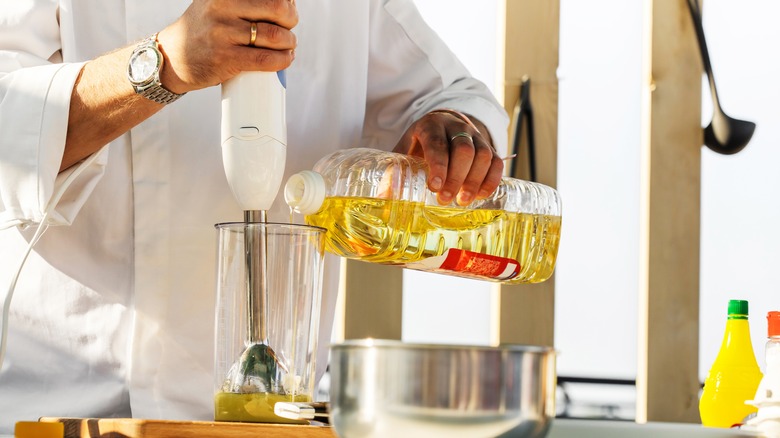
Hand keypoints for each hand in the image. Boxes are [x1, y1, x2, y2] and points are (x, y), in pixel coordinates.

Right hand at [155, 0, 298, 93]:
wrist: (172, 58)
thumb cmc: (205, 30)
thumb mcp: (218, 4)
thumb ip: (243, 2)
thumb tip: (286, 3)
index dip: (286, 2)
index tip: (287, 9)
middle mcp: (222, 6)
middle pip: (278, 8)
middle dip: (291, 20)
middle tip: (288, 29)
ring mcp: (222, 32)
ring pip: (274, 35)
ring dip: (289, 43)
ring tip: (287, 46)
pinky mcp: (225, 58)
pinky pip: (265, 59)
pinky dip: (282, 60)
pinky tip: (285, 59)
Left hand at [393, 110, 503, 205]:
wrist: (443, 125)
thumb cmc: (419, 143)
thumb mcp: (405, 149)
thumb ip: (394, 170)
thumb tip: (383, 197)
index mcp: (431, 125)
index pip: (437, 143)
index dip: (438, 165)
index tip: (434, 186)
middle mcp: (456, 126)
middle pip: (464, 149)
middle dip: (456, 177)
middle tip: (446, 199)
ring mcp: (475, 135)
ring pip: (483, 155)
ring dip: (475, 181)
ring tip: (463, 201)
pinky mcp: (488, 145)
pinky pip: (497, 161)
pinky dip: (491, 180)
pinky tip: (481, 195)